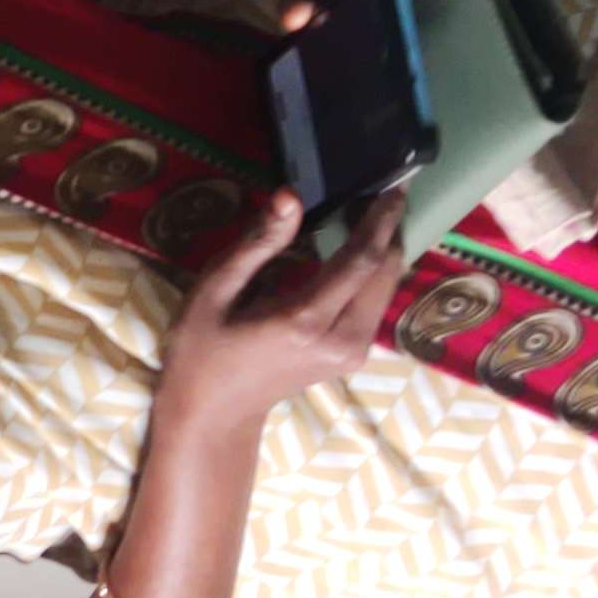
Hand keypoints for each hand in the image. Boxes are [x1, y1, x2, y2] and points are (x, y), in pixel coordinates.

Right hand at [164, 190, 404, 426]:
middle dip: (387, 230)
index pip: (361, 261)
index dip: (381, 220)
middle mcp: (340, 339)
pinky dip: (370, 273)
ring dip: (381, 250)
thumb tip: (290, 195)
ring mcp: (352, 352)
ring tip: (363, 215)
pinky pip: (374, 303)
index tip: (394, 185)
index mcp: (305, 320)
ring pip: (386, 288)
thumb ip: (258, 243)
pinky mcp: (353, 356)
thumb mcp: (215, 290)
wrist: (215, 412)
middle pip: (385, 273)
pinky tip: (350, 251)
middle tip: (378, 192)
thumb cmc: (204, 348)